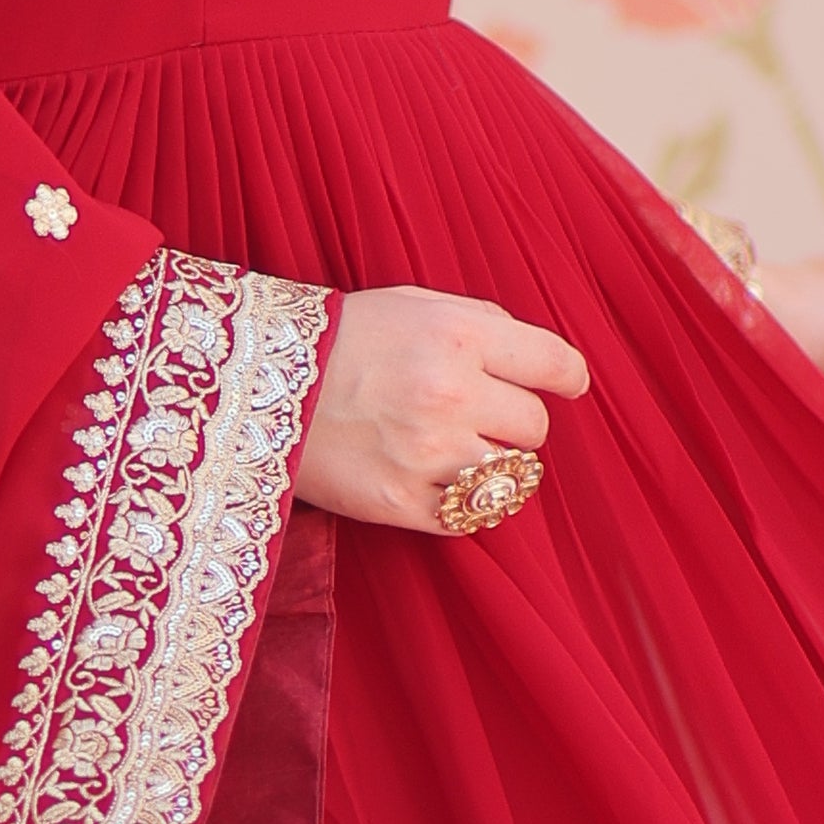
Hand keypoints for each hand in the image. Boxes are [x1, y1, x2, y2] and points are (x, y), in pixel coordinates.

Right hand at [300, 284, 590, 534]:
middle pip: (534, 426)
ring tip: (458, 452)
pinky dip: (463, 505)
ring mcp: (427, 453)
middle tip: (480, 417)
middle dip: (514, 422)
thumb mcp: (413, 305)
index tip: (567, 386)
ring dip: (492, 467)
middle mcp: (450, 392)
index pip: (554, 365)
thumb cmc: (341, 338)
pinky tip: (439, 484)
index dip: (567, 378)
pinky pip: (470, 518)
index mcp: (459, 335)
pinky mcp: (401, 502)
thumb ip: (481, 328)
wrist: (256, 385)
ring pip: (509, 476)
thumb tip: (545, 365)